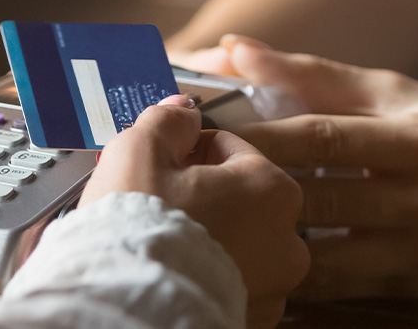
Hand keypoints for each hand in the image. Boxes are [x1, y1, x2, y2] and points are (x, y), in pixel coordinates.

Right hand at [81, 95, 308, 327]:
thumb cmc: (140, 230)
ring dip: (206, 240)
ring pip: (235, 248)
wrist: (129, 309)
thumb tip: (182, 110)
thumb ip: (167, 121)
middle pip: (238, 201)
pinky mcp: (251, 322)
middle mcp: (287, 243)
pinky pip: (228, 288)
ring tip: (161, 244)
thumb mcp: (141, 150)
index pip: (230, 149)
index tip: (159, 164)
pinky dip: (204, 279)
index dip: (187, 151)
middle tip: (155, 204)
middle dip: (200, 198)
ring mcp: (273, 289)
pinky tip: (172, 274)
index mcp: (272, 190)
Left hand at [207, 36, 417, 298]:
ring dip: (269, 239)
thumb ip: (315, 76)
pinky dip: (297, 274)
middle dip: (253, 189)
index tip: (208, 133)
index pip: (326, 139)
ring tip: (219, 224)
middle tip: (196, 182)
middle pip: (319, 198)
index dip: (261, 137)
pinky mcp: (415, 287)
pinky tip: (260, 257)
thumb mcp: (398, 95)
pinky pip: (340, 286)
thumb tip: (236, 49)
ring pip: (324, 256)